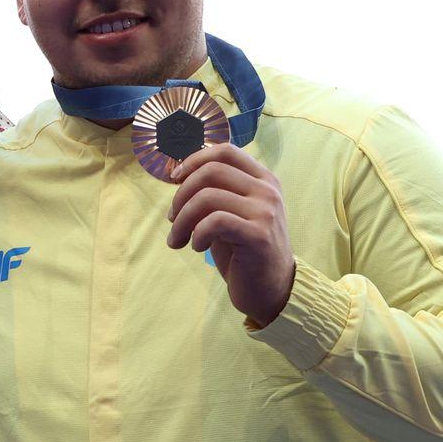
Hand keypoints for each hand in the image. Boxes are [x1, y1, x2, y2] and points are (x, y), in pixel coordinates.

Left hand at [165, 143, 294, 326]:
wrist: (270, 290)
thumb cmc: (244, 251)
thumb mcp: (230, 213)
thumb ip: (215, 192)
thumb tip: (177, 173)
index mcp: (263, 179)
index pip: (225, 151)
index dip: (194, 160)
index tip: (174, 179)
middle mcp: (268, 191)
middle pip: (211, 171)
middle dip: (181, 195)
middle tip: (172, 219)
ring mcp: (266, 212)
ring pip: (207, 197)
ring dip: (181, 220)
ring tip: (177, 239)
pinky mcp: (258, 235)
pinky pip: (214, 222)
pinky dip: (196, 234)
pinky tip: (197, 247)